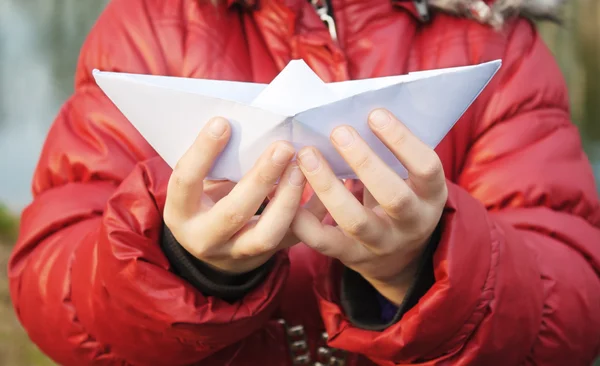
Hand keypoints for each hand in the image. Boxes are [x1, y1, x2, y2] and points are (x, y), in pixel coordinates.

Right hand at [164, 117, 306, 273]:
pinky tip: (323, 191)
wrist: (216, 247)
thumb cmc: (206, 200)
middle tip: (283, 147)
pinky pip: (293, 239)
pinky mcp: (266, 257)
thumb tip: (249, 123)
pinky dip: (310, 214)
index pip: (186, 181)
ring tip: (302, 169)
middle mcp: (205, 239)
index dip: (203, 152)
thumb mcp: (200, 184)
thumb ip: (217, 162)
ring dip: (288, 200)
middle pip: (234, 212)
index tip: (223, 122)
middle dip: (261, 178)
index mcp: (182, 212)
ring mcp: (236, 254)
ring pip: (266, 235)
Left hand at [292, 109, 446, 304]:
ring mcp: (382, 244)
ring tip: (307, 156)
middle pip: (394, 197)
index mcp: (432, 196)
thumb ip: (389, 152)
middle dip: (364, 162)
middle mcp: (412, 224)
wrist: (398, 257)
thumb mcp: (408, 178)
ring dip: (329, 186)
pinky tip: (288, 193)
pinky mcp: (352, 257)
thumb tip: (353, 109)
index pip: (426, 167)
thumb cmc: (397, 196)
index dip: (402, 141)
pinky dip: (304, 220)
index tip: (374, 114)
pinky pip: (326, 242)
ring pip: (356, 221)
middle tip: (338, 131)